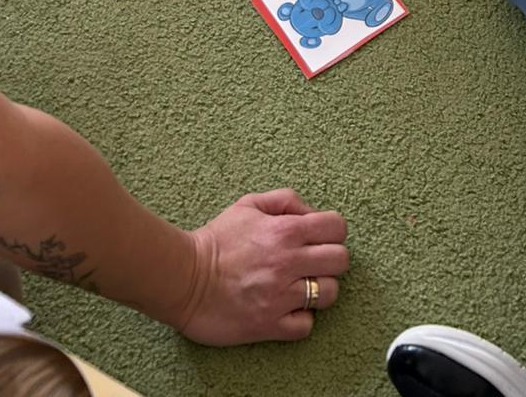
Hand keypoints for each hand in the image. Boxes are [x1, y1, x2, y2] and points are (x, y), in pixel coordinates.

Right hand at [178, 191, 348, 345]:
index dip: (334, 231)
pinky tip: (287, 308)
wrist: (184, 279)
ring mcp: (280, 296)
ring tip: (300, 286)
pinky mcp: (269, 325)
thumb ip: (285, 201)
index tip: (321, 237)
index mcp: (286, 230)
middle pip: (341, 260)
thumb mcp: (249, 204)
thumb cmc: (216, 240)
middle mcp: (288, 262)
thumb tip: (311, 213)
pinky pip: (305, 326)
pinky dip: (301, 318)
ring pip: (329, 294)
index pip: (338, 227)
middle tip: (313, 262)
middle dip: (331, 259)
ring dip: (319, 290)